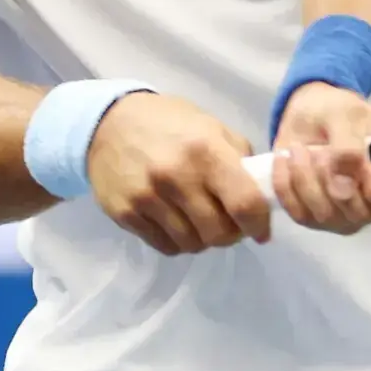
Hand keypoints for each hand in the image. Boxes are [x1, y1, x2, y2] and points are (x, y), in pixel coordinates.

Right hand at [86, 93, 271, 255]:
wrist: (108, 124)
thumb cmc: (169, 123)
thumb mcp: (210, 126)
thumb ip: (239, 157)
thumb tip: (262, 192)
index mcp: (205, 150)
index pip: (244, 202)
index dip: (259, 224)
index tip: (261, 231)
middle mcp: (176, 176)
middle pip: (219, 232)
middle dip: (230, 234)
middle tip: (227, 222)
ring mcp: (148, 198)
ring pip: (193, 244)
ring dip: (203, 238)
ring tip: (199, 220)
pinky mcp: (127, 214)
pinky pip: (166, 246)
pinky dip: (178, 241)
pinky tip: (176, 222)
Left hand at [271, 82, 370, 233]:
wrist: (307, 115)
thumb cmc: (339, 111)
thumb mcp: (346, 115)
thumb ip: (349, 148)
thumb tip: (344, 187)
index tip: (364, 166)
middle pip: (360, 214)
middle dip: (333, 177)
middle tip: (322, 147)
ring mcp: (346, 215)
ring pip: (326, 216)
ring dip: (306, 178)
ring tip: (299, 149)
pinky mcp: (316, 218)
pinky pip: (299, 214)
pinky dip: (286, 185)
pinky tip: (286, 161)